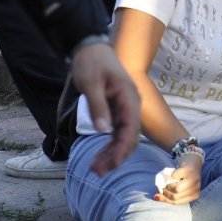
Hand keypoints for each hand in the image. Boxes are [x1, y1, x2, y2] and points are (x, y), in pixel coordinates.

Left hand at [70, 42, 140, 175]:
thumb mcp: (91, 84)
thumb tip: (103, 131)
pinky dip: (108, 145)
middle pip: (129, 137)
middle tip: (98, 172)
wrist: (90, 48)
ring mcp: (124, 109)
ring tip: (95, 169)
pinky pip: (116, 132)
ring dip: (111, 154)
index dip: (122, 149)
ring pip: (122, 137)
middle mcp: (131, 105)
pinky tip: (98, 157)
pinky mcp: (116, 111)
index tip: (112, 165)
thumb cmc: (92, 62)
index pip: (131, 129)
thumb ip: (98, 107)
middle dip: (116, 156)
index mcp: (129, 97)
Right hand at [154, 153, 202, 205]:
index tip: (157, 196)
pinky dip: (171, 175)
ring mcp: (194, 180)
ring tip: (166, 182)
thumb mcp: (182, 186)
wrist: (194, 160)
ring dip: (168, 186)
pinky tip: (173, 174)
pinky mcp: (189, 171)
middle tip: (163, 187)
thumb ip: (173, 193)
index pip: (177, 202)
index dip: (165, 200)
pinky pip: (176, 176)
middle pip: (176, 197)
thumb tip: (157, 197)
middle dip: (165, 193)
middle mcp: (196, 189)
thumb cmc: (186, 176)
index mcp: (194, 195)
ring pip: (176, 189)